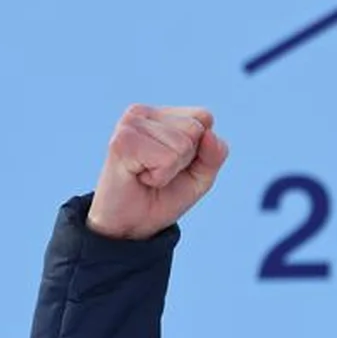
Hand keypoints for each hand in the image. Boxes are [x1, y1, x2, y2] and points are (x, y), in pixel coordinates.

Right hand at [89, 104, 228, 239]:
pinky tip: (139, 176)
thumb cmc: (164, 196)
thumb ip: (214, 154)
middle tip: (159, 171)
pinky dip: (159, 176)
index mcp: (161, 114)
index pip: (204, 117)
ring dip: (170, 170)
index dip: (200, 149)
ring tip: (147, 174)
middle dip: (185, 160)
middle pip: (195, 129)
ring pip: (182, 144)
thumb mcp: (201, 176)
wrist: (132, 224)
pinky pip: (166, 159)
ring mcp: (130, 124)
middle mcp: (143, 113)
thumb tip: (209, 133)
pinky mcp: (122, 141)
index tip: (175, 163)